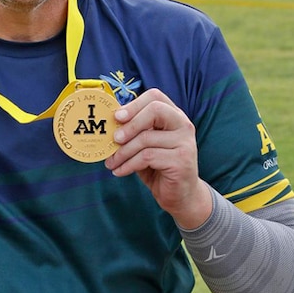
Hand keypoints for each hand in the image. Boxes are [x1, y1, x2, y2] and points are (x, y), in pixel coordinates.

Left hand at [105, 88, 211, 228]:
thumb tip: (108, 123)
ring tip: (111, 163)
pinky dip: (128, 164)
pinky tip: (120, 171)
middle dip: (130, 124)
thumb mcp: (144, 146)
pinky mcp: (181, 160)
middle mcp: (183, 125)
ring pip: (146, 138)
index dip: (134, 104)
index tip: (117, 117)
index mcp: (174, 116)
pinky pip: (147, 157)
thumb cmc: (158, 167)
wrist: (180, 196)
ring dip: (123, 152)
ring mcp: (185, 142)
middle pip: (155, 110)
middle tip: (114, 139)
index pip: (155, 97)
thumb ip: (133, 132)